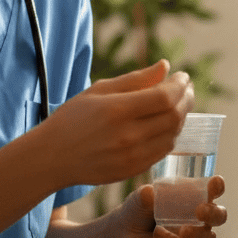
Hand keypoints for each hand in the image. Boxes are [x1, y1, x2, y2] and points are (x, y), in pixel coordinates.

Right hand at [45, 60, 193, 186]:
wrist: (51, 157)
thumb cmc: (73, 118)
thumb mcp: (99, 90)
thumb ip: (136, 79)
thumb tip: (165, 66)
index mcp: (117, 110)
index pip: (165, 97)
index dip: (180, 85)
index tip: (182, 76)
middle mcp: (127, 136)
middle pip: (174, 116)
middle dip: (186, 99)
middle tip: (186, 89)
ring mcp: (131, 156)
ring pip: (172, 135)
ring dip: (181, 117)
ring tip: (179, 104)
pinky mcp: (132, 171)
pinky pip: (162, 151)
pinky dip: (170, 135)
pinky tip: (166, 124)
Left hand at [117, 176, 227, 237]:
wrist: (124, 234)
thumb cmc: (138, 209)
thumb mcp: (139, 199)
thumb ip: (145, 195)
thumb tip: (150, 193)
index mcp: (195, 197)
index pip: (214, 190)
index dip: (217, 187)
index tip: (214, 182)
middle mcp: (200, 218)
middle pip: (220, 216)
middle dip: (214, 213)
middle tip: (200, 210)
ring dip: (198, 234)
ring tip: (182, 229)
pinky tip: (159, 235)